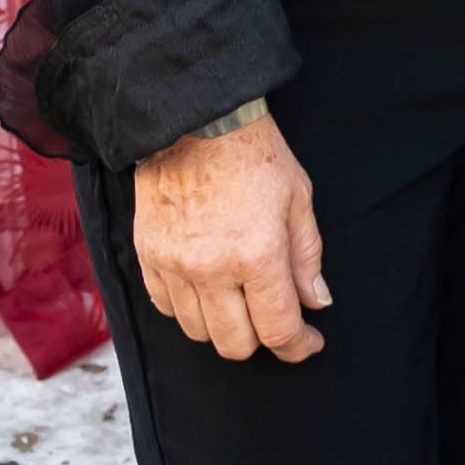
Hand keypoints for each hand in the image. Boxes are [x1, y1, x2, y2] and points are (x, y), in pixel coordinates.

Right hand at [130, 111, 326, 361]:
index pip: (278, 330)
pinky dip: (188, 306)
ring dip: (223, 324)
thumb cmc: (253, 153)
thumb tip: (316, 303)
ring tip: (237, 296)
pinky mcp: (148, 254)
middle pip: (235, 345)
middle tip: (271, 317)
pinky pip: (166, 307)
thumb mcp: (298, 198)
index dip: (298, 346)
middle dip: (261, 340)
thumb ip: (307, 257)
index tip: (307, 342)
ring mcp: (174, 264)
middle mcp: (212, 268)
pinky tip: (205, 284)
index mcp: (257, 254)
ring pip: (199, 332)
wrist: (196, 118)